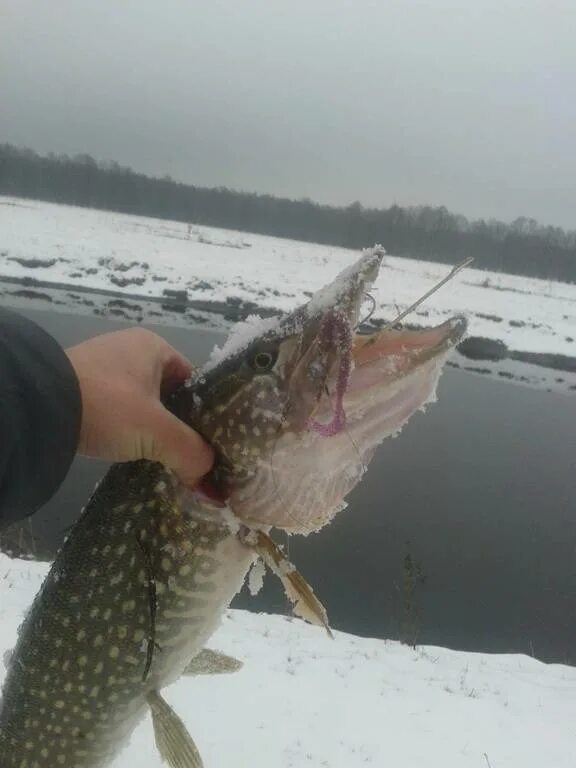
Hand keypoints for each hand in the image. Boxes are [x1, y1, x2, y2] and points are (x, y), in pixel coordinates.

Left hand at [66, 328, 212, 487]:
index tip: (210, 445)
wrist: (38, 407)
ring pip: (144, 406)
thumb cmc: (106, 405)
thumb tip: (209, 481)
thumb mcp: (156, 431)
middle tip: (190, 457)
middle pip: (170, 396)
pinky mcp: (84, 389)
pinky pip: (119, 412)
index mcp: (154, 346)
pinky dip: (129, 432)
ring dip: (153, 432)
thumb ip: (190, 453)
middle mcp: (130, 350)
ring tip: (165, 460)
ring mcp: (104, 369)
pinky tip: (134, 453)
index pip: (194, 382)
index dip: (205, 414)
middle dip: (179, 427)